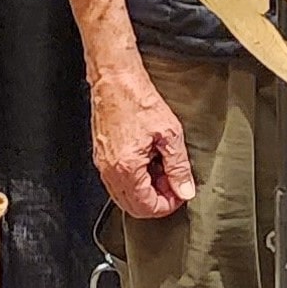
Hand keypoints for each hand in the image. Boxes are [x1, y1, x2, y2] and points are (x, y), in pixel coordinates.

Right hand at [89, 67, 195, 218]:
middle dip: (157, 200)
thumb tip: (185, 190)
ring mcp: (102, 165)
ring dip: (146, 191)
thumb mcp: (170, 133)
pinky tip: (149, 161)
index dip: (168, 205)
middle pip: (133, 207)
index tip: (181, 193)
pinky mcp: (101, 157)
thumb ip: (178, 166)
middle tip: (174, 184)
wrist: (115, 80)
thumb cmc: (138, 100)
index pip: (146, 207)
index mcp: (126, 168)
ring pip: (124, 196)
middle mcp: (109, 171)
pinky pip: (117, 181)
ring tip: (163, 169)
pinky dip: (135, 180)